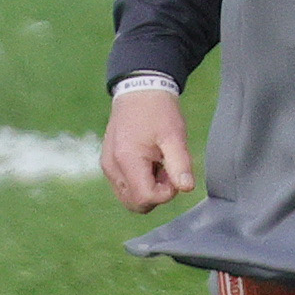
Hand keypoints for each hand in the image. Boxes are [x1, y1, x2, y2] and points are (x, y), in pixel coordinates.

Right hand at [100, 82, 196, 214]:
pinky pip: (125, 185)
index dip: (165, 193)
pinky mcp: (109, 164)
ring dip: (148, 188)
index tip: (174, 173)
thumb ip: (180, 164)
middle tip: (167, 169)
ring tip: (159, 162)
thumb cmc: (158, 111)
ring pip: (129, 197)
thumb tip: (186, 188)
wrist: (140, 90)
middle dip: (156, 193)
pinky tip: (150, 161)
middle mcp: (112, 167)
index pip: (144, 199)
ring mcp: (108, 166)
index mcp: (127, 160)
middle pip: (135, 203)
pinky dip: (140, 181)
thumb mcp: (175, 135)